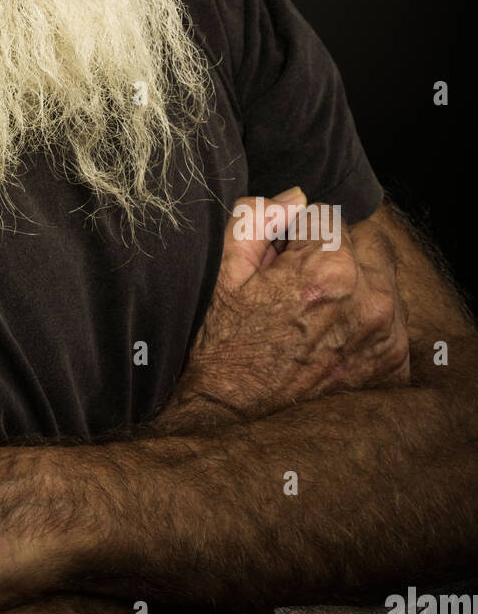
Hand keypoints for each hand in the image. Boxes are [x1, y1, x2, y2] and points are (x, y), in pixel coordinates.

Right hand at [168, 189, 410, 423]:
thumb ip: (260, 215)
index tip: (279, 258)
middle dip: (334, 251)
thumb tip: (296, 197)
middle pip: (367, 243)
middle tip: (297, 282)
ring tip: (312, 312)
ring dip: (355, 284)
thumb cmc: (221, 340)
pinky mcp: (391, 368)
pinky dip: (365, 320)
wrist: (227, 415)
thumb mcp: (226, 267)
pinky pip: (391, 319)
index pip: (328, 215)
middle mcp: (372, 303)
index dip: (297, 232)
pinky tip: (329, 336)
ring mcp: (387, 339)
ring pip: (382, 279)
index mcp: (331, 270)